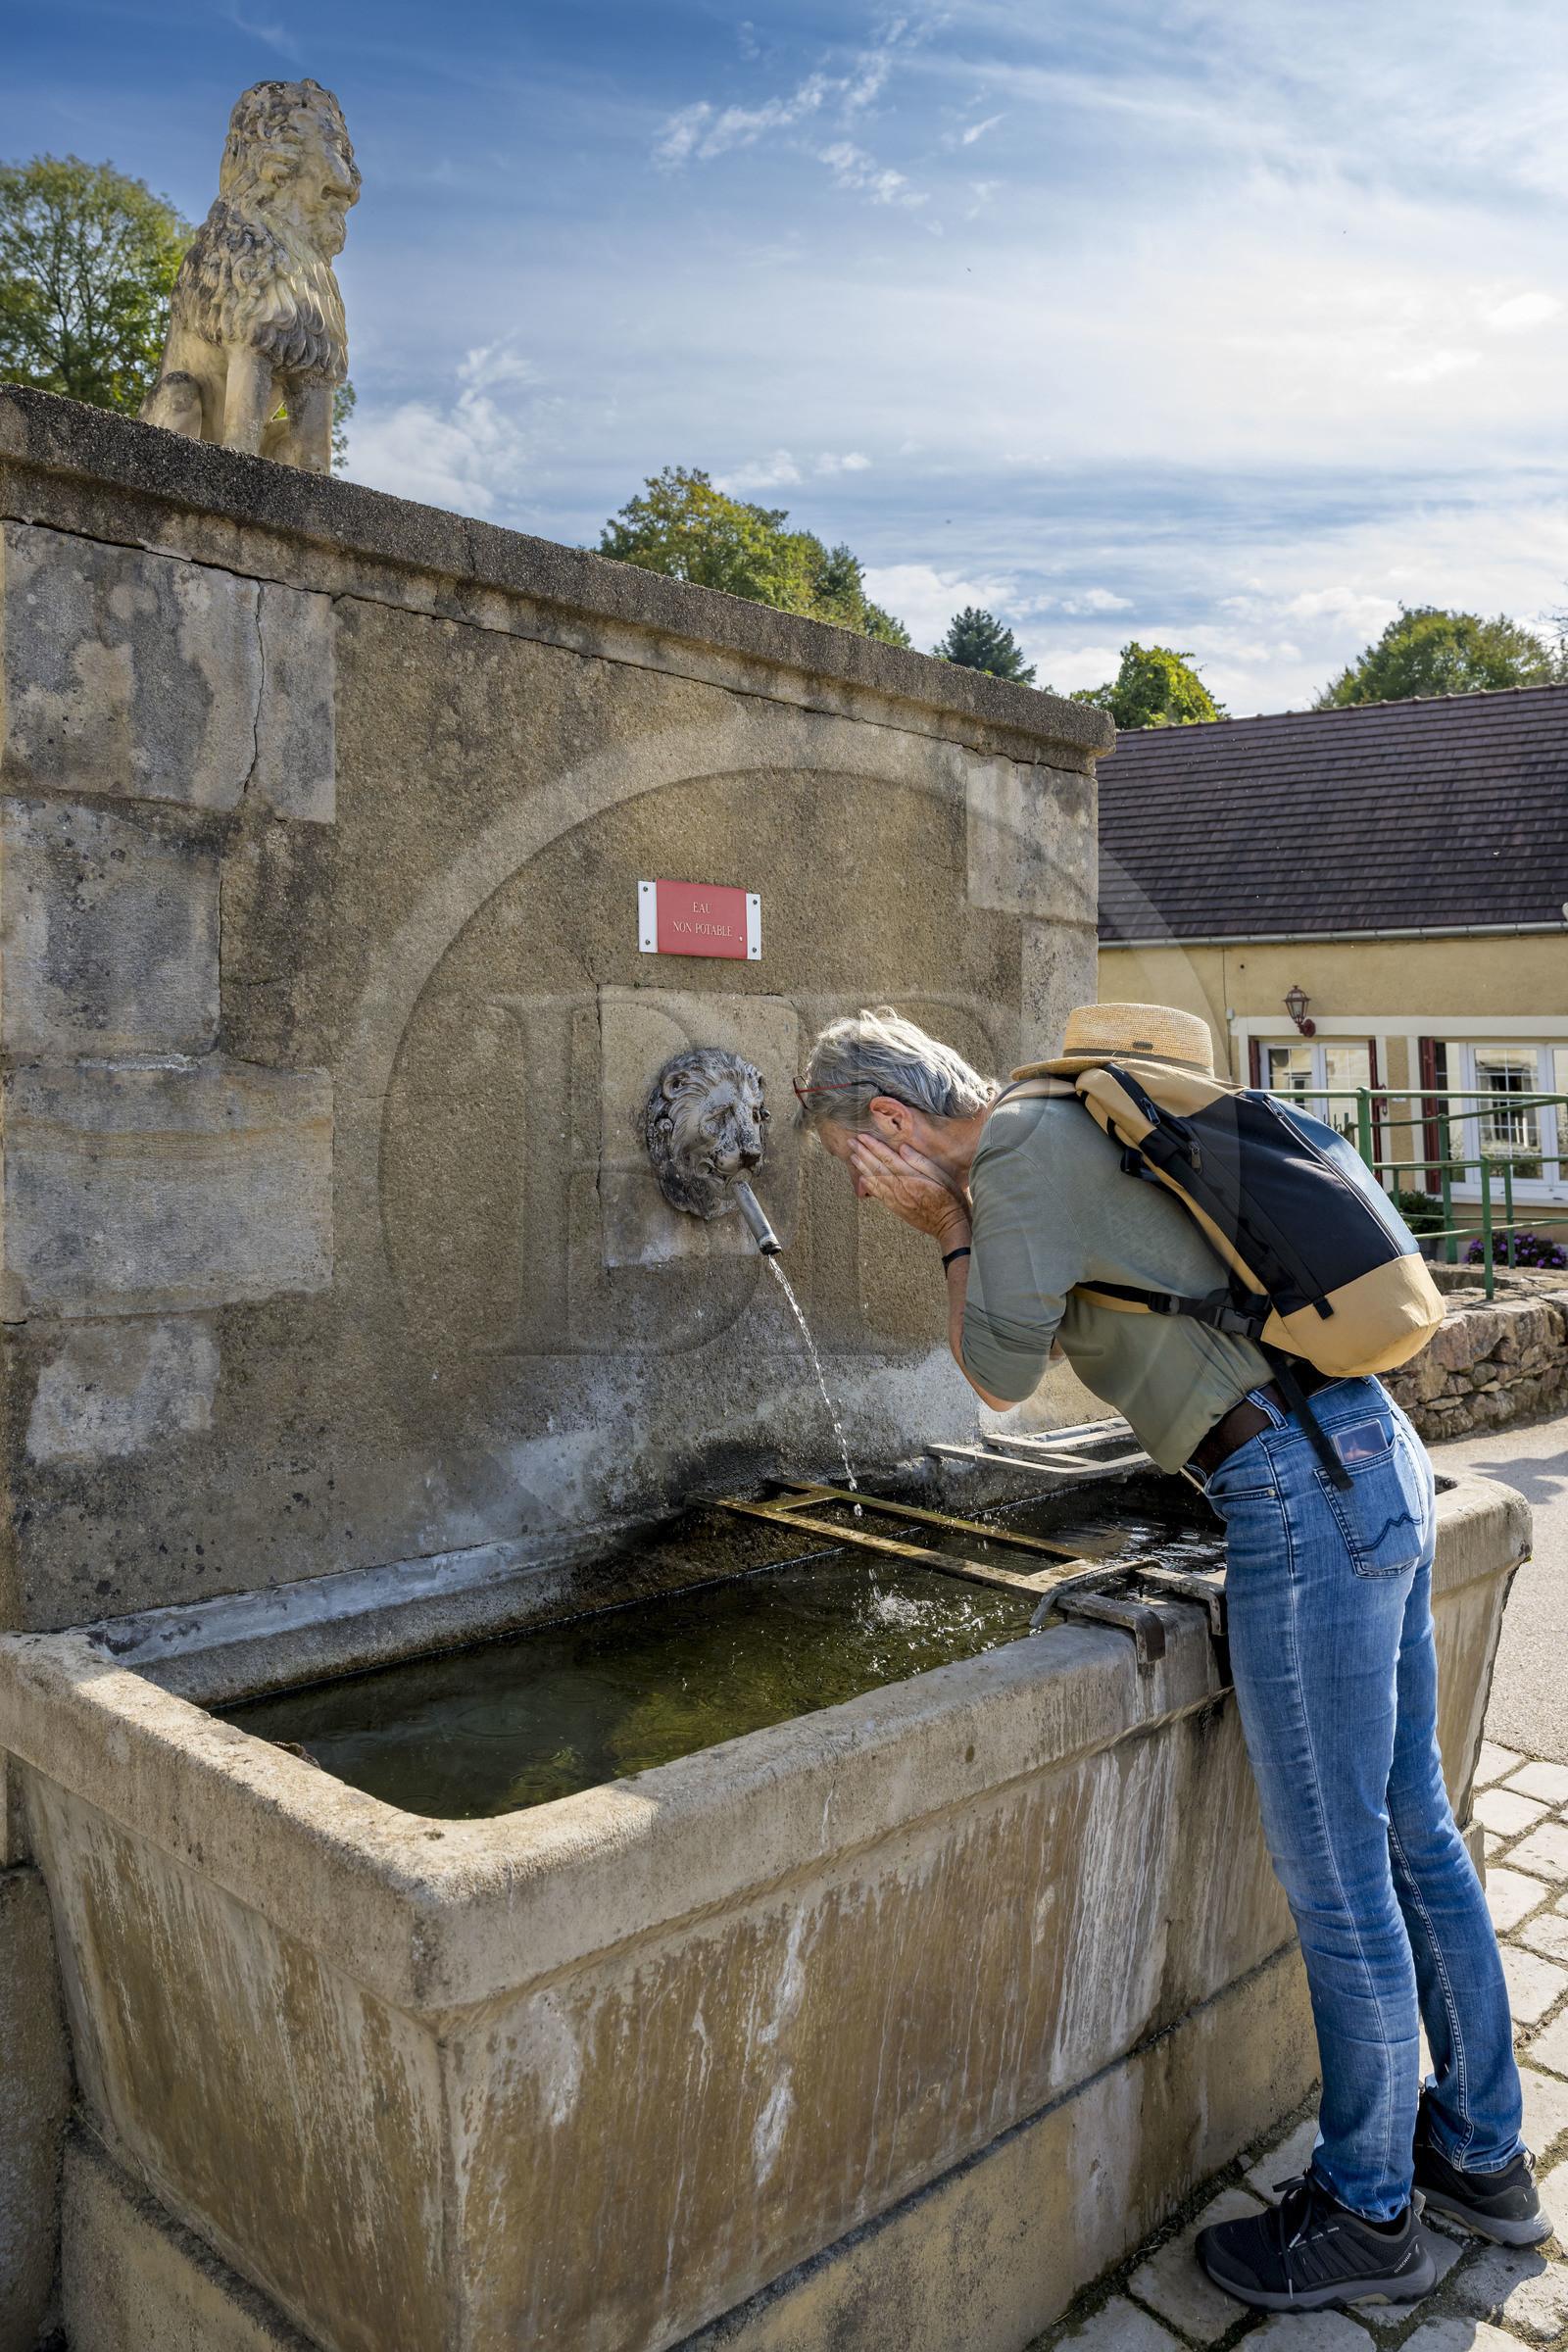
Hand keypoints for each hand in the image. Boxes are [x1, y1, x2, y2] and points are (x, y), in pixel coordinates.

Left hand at [847, 1134, 972, 1246]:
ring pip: (873, 1180)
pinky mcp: (895, 1208)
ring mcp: (895, 1199)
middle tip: (850, 1142)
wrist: (948, 1225)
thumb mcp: (940, 1175)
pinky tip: (861, 1179)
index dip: (873, 1146)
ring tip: (851, 1156)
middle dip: (862, 1153)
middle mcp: (899, 1187)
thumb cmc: (948, 1198)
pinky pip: (877, 1194)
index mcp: (910, 1177)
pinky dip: (867, 1185)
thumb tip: (902, 1148)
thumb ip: (920, 1161)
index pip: (886, 1157)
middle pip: (876, 1167)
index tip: (862, 1136)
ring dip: (861, 1167)